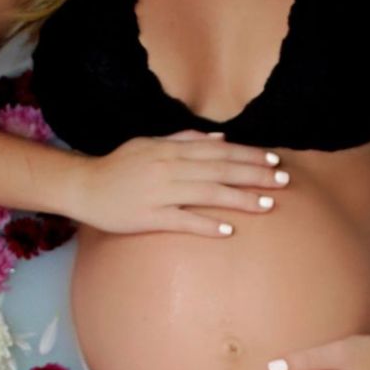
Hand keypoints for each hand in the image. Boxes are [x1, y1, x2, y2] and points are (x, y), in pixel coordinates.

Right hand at [75, 130, 289, 236]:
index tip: (274, 161)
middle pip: (220, 170)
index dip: (249, 156)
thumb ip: (185, 140)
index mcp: (172, 149)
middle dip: (255, 175)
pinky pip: (183, 221)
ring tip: (267, 205)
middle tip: (284, 181)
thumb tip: (220, 139)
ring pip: (208, 194)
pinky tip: (228, 230)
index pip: (219, 152)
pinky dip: (206, 225)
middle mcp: (170, 168)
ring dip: (240, 199)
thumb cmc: (120, 167)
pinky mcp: (149, 217)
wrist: (86, 186)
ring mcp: (160, 193)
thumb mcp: (150, 144)